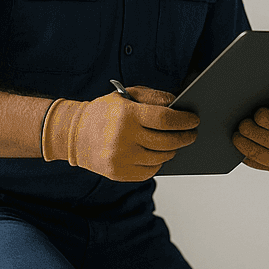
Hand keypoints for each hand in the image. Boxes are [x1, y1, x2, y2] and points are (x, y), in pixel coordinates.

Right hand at [42, 87, 198, 180]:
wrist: (74, 134)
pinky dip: (157, 163)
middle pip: (167, 142)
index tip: (194, 120)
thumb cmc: (104, 112)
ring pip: (160, 158)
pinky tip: (158, 154)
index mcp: (126, 115)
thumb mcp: (127, 96)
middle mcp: (123, 138)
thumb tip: (178, 106)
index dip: (184, 120)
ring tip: (175, 143)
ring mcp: (121, 159)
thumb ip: (154, 97)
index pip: (166, 119)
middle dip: (184, 137)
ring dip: (172, 150)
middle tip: (191, 134)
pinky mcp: (119, 173)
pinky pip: (150, 171)